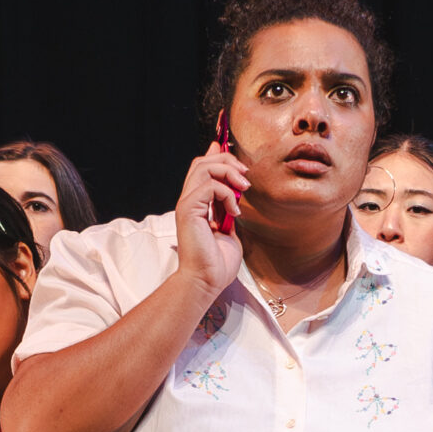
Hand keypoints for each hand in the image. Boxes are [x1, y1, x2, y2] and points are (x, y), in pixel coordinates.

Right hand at [174, 144, 248, 295]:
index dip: (216, 153)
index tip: (231, 150)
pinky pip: (210, 186)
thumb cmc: (217, 263)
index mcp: (197, 204)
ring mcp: (187, 204)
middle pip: (202, 161)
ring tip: (244, 188)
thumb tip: (236, 194)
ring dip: (228, 172)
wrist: (206, 281)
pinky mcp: (189, 210)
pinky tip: (234, 210)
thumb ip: (229, 210)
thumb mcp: (229, 230)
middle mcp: (189, 200)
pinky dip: (227, 193)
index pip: (202, 168)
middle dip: (227, 160)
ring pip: (204, 167)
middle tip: (245, 175)